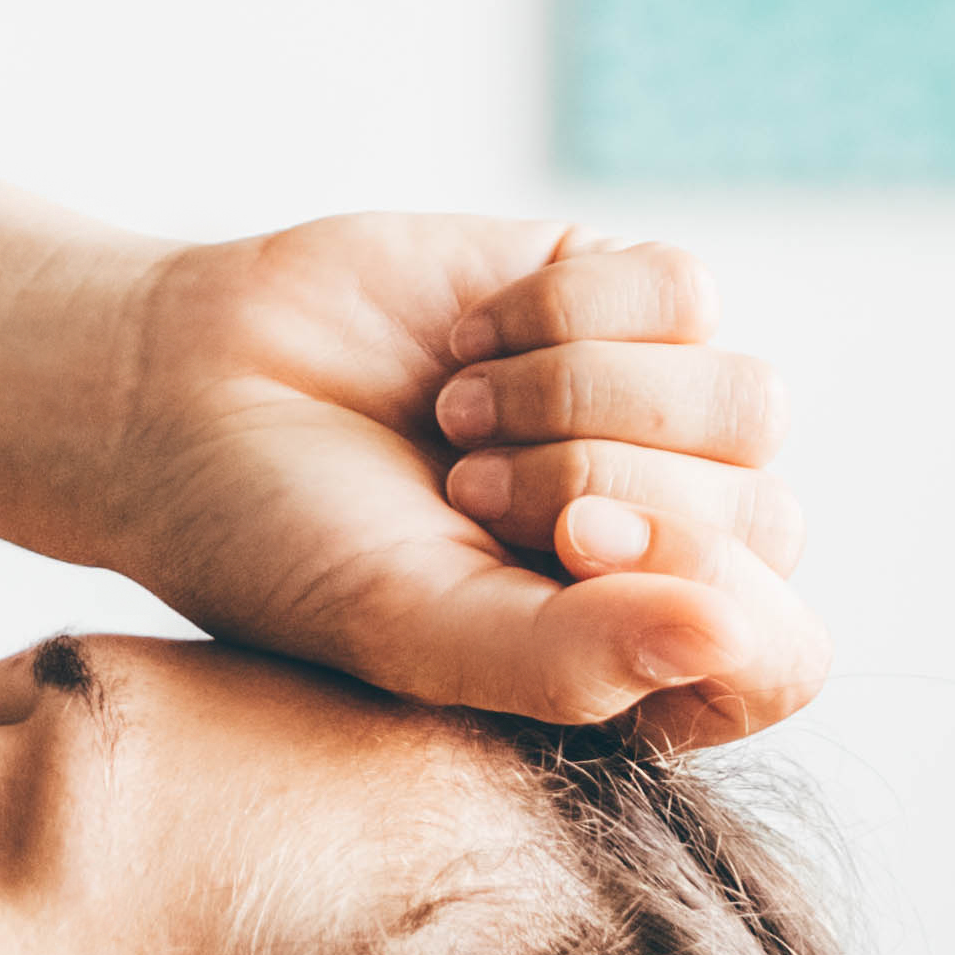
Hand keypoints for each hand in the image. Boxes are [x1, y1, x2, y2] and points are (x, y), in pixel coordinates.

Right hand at [97, 217, 822, 747]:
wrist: (178, 391)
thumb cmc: (282, 545)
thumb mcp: (415, 632)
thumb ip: (575, 660)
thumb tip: (735, 634)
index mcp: (627, 661)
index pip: (776, 656)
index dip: (695, 595)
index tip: (561, 549)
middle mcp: (665, 547)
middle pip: (766, 520)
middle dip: (600, 488)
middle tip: (462, 488)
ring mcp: (655, 421)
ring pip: (747, 404)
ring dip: (578, 401)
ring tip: (458, 419)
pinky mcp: (622, 301)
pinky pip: (687, 293)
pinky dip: (563, 311)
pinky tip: (470, 340)